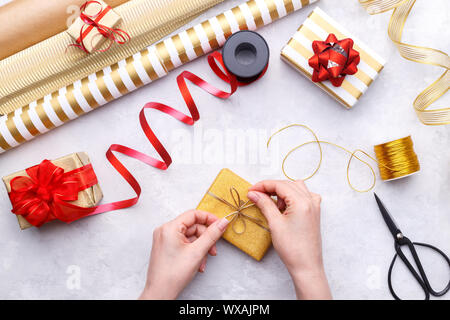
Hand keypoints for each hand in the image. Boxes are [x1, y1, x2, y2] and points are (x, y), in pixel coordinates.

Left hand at [139, 210, 228, 299]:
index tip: (220, 224)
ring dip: (201, 248)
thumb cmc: (172, 275)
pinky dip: (193, 251)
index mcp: (169, 228)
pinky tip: (198, 263)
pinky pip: (185, 244)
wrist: (160, 293)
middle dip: (205, 239)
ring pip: (190, 237)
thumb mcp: (197, 252)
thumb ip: (212, 235)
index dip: (209, 218)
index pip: (193, 214)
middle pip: (193, 227)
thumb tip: (222, 222)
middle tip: (213, 249)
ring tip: (204, 261)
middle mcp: (165, 231)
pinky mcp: (166, 248)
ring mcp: (165, 240)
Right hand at [247, 180, 330, 299]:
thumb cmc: (292, 248)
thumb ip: (264, 204)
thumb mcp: (275, 223)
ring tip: (272, 205)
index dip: (263, 185)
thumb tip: (254, 193)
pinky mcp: (314, 213)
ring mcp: (314, 206)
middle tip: (256, 196)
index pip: (279, 185)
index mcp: (302, 202)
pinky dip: (292, 197)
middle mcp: (310, 201)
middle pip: (287, 184)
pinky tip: (285, 207)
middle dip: (271, 188)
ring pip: (296, 188)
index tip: (251, 190)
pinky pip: (304, 196)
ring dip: (282, 192)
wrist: (306, 266)